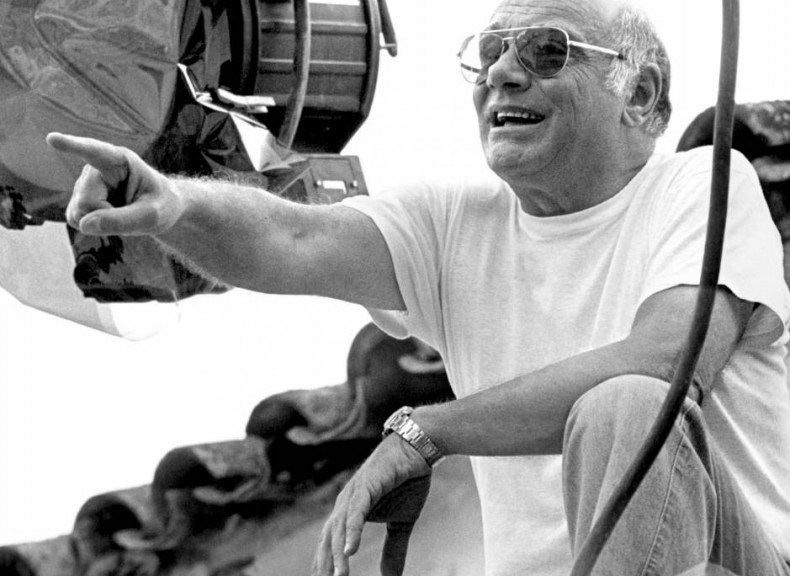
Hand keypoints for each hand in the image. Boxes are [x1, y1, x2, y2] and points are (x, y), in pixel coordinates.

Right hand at [46, 133, 182, 235]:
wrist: (159, 209)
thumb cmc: (160, 205)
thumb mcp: (152, 215)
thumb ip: (123, 221)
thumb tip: (84, 225)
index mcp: (118, 160)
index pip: (93, 151)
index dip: (73, 146)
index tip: (53, 138)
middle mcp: (95, 168)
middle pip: (86, 201)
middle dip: (106, 215)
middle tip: (130, 211)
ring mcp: (83, 184)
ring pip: (78, 214)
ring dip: (100, 222)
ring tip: (120, 211)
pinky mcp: (77, 200)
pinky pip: (75, 221)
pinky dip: (94, 227)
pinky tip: (108, 217)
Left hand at [313, 435, 431, 575]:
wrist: (420, 450)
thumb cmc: (407, 483)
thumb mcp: (401, 525)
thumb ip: (393, 550)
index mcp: (349, 511)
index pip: (331, 542)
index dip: (326, 564)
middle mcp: (346, 502)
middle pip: (329, 538)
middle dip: (325, 564)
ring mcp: (354, 493)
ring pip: (339, 527)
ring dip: (337, 553)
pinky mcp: (367, 485)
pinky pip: (356, 511)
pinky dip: (351, 530)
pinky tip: (350, 550)